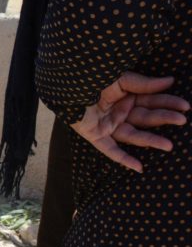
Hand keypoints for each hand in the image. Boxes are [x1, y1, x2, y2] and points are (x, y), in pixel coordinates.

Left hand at [70, 72, 188, 171]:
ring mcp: (107, 125)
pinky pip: (110, 150)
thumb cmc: (92, 78)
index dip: (168, 104)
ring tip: (169, 146)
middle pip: (145, 118)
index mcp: (125, 97)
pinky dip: (124, 159)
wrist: (66, 86)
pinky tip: (139, 168)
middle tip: (182, 121)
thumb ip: (144, 84)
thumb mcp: (120, 79)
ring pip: (132, 135)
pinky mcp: (95, 136)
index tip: (186, 107)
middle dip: (164, 119)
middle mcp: (118, 112)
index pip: (151, 102)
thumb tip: (170, 81)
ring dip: (151, 141)